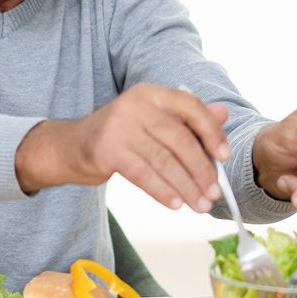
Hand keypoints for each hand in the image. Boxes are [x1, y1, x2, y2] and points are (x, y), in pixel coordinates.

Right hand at [16, 83, 229, 211]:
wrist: (71, 145)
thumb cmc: (120, 134)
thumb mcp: (153, 120)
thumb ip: (187, 118)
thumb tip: (223, 114)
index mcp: (152, 93)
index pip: (190, 107)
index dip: (211, 132)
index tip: (224, 156)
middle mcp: (136, 105)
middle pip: (179, 139)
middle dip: (201, 169)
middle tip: (213, 192)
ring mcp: (119, 127)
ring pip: (163, 160)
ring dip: (185, 186)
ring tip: (199, 204)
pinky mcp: (106, 150)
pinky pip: (142, 174)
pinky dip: (162, 191)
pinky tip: (175, 203)